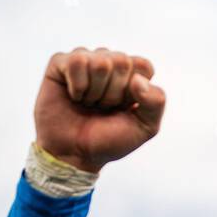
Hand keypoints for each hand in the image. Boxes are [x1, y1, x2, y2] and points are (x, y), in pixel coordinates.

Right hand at [34, 47, 164, 173]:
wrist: (74, 155)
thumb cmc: (109, 141)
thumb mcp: (144, 128)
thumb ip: (156, 103)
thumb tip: (138, 79)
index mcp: (131, 75)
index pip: (142, 65)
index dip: (133, 91)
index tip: (123, 108)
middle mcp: (109, 63)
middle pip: (121, 62)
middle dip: (113, 94)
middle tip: (102, 108)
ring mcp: (85, 61)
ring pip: (100, 61)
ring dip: (94, 92)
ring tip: (88, 104)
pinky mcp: (61, 63)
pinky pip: (76, 61)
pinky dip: (77, 86)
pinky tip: (74, 97)